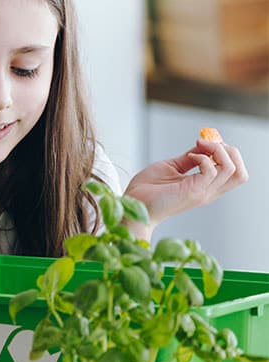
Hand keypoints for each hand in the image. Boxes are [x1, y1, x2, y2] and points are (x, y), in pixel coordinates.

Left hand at [124, 138, 247, 232]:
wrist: (132, 205)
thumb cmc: (147, 190)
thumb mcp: (171, 168)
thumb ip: (189, 159)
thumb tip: (202, 145)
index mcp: (205, 187)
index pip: (235, 172)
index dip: (228, 153)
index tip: (207, 143)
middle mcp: (207, 192)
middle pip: (241, 172)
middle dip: (230, 151)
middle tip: (208, 144)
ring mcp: (202, 193)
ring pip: (231, 169)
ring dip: (217, 151)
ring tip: (198, 147)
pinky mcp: (193, 192)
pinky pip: (212, 170)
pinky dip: (203, 158)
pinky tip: (188, 157)